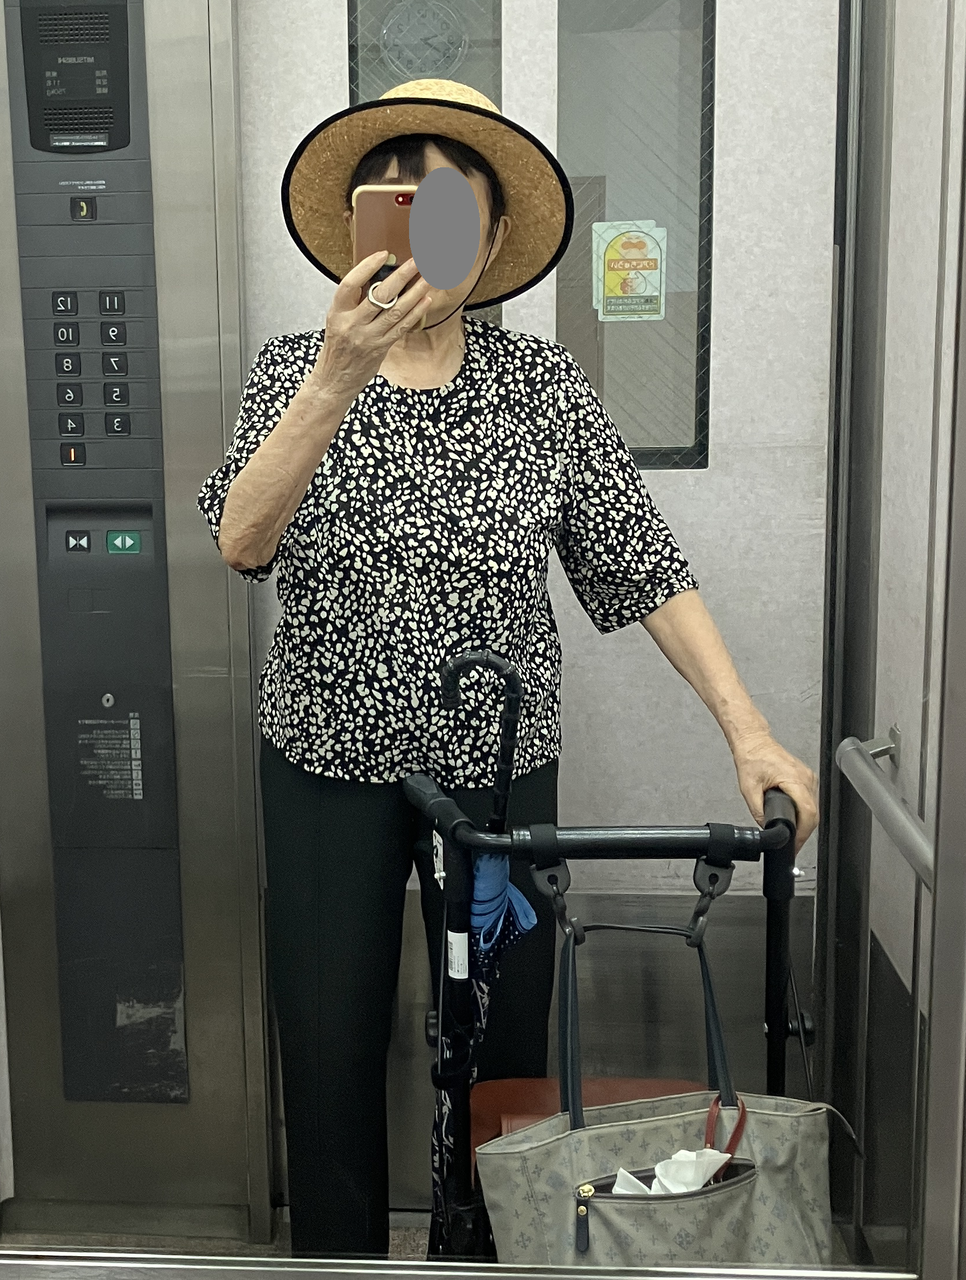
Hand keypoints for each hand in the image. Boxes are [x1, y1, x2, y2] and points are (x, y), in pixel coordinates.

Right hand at [311, 251, 432, 401]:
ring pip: (396, 310)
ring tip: (428, 277)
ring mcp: (368, 337)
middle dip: (402, 276)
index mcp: (337, 312)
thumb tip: (380, 278)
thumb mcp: (337, 319)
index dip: (368, 267)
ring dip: (415, 292)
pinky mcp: (381, 348)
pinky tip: (425, 300)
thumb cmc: (338, 346)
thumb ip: (355, 301)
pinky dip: (415, 312)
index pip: (351, 283)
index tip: (384, 255)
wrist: (334, 380)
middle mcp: (352, 324)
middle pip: (380, 295)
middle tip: (417, 261)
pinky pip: (402, 327)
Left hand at [730, 731, 818, 854]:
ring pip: (814, 808)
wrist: (754, 742)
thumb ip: (757, 811)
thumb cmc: (752, 757)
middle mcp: (805, 778)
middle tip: (792, 844)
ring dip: (805, 823)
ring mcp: (808, 777)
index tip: (794, 843)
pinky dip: (804, 812)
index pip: (808, 812)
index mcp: (793, 779)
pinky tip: (796, 818)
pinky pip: (810, 799)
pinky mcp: (806, 778)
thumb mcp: (748, 789)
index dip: (802, 833)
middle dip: (803, 832)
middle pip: (813, 813)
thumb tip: (765, 826)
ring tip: (793, 835)